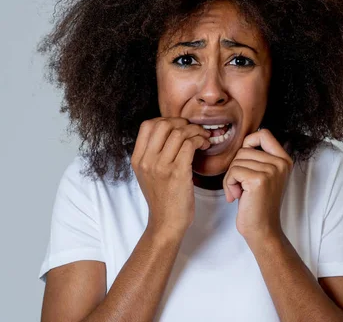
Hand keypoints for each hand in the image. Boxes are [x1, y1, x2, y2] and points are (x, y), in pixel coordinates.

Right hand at [131, 117, 210, 236]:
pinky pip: (190, 145)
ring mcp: (161, 167)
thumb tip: (171, 131)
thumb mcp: (148, 174)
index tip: (179, 126)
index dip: (166, 120)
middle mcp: (147, 161)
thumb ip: (153, 153)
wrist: (166, 223)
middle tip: (194, 130)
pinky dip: (200, 140)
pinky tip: (204, 146)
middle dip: (182, 122)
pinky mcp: (177, 173)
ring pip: (179, 132)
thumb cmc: (163, 198)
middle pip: (163, 124)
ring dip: (195, 131)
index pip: (147, 125)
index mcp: (138, 159)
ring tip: (203, 138)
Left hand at [222, 128, 292, 243]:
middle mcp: (281, 163)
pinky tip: (236, 197)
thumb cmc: (258, 203)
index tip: (244, 162)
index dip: (248, 143)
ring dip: (231, 178)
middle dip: (235, 167)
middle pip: (244, 149)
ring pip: (236, 160)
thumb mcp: (265, 176)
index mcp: (284, 160)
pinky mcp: (259, 180)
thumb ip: (259, 157)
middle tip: (240, 186)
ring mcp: (271, 171)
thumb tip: (245, 140)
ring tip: (239, 193)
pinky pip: (233, 171)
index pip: (264, 133)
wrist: (262, 230)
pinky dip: (229, 184)